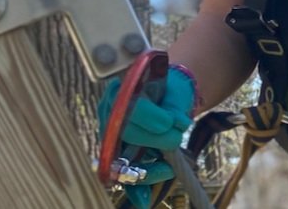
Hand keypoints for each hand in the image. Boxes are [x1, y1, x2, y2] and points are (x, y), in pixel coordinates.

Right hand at [97, 68, 196, 196]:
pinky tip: (144, 200)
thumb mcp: (174, 94)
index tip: (171, 121)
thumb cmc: (170, 92)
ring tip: (168, 169)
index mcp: (122, 90)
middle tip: (176, 139)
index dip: (149, 116)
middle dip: (155, 140)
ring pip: (122, 158)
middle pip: (127, 132)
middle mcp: (111, 113)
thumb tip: (177, 124)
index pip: (129, 106)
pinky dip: (135, 187)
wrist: (169, 96)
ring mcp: (112, 134)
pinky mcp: (119, 153)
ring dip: (147, 169)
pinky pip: (123, 174)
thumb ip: (173, 107)